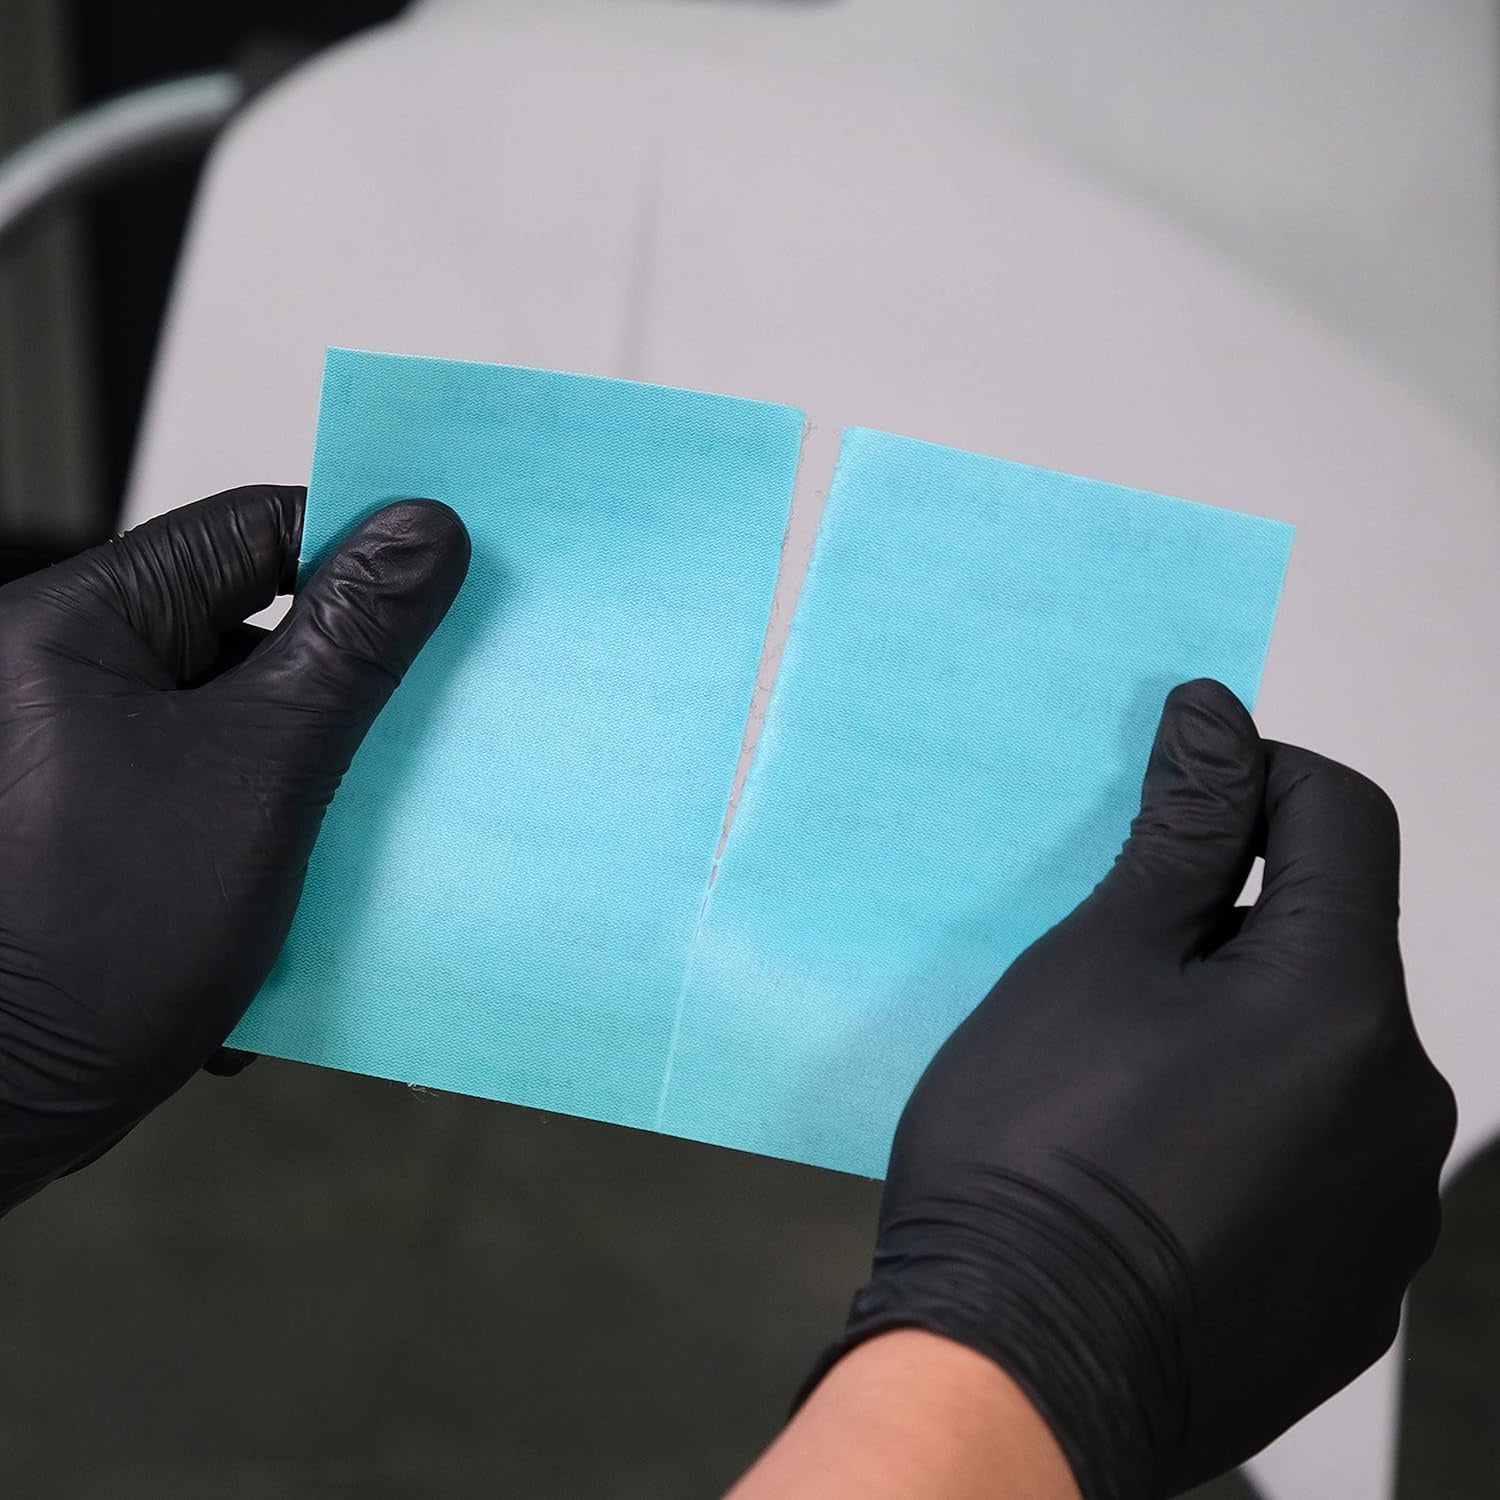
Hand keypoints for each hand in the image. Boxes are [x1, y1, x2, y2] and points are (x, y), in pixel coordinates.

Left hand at [0, 486, 468, 1212]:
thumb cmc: (91, 942)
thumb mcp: (260, 776)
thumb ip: (350, 647)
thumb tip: (424, 533)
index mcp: (77, 626)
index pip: (252, 530)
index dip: (357, 555)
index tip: (441, 600)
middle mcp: (63, 674)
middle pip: (248, 626)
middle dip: (336, 693)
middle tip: (400, 742)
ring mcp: (78, 754)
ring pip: (241, 719)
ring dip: (304, 779)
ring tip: (328, 853)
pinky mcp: (97, 825)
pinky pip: (213, 788)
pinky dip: (262, 833)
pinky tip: (274, 906)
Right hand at [809, 680, 1454, 1498]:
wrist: (1014, 1371)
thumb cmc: (1032, 1149)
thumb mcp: (1093, 961)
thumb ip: (1179, 832)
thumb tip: (1217, 716)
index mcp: (1344, 1002)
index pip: (1343, 814)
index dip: (1255, 779)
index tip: (1176, 800)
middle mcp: (1406, 1105)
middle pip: (1329, 945)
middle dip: (1233, 927)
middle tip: (1110, 980)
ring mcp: (1389, 1212)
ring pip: (1325, 1057)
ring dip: (1244, 1035)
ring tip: (1123, 1092)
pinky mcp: (1356, 1291)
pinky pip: (1321, 1163)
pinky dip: (1256, 1134)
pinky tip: (1158, 1177)